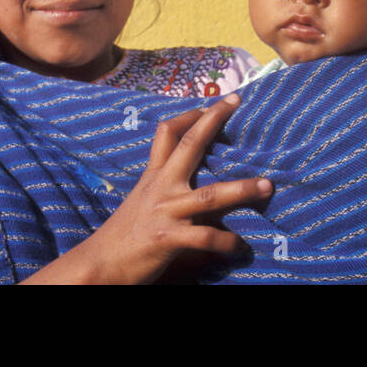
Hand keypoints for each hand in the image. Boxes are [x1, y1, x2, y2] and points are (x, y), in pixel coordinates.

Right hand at [29, 94, 272, 283]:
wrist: (100, 264)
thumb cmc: (125, 235)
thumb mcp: (143, 201)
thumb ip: (165, 187)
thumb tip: (192, 180)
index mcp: (154, 176)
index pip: (168, 133)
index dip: (190, 115)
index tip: (212, 103)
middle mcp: (161, 187)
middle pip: (190, 145)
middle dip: (214, 121)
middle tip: (236, 101)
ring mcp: (165, 212)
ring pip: (209, 195)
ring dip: (241, 190)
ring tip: (267, 185)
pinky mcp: (168, 239)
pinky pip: (205, 237)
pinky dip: (226, 242)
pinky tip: (240, 246)